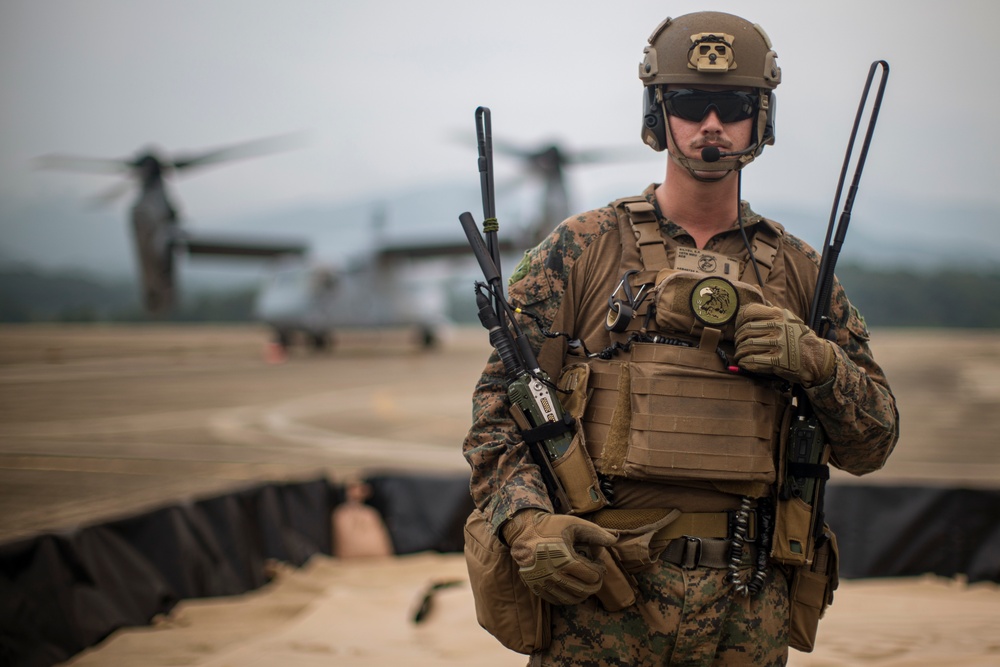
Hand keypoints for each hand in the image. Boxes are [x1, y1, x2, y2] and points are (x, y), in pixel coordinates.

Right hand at [502, 509, 616, 604]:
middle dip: (595, 585)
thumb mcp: (574, 525)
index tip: (599, 563)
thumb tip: (615, 540)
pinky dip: (568, 597)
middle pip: (583, 590)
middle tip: (597, 577)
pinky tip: (571, 587)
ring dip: (583, 593)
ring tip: (585, 583)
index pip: (592, 576)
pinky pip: (556, 600)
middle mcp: (553, 574)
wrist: (523, 532)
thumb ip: (595, 533)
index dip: (600, 570)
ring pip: (570, 599)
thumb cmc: (551, 526)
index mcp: (564, 559)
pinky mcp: (536, 586)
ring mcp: (543, 582)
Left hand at [734, 304, 835, 386]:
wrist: (815, 357)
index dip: (739, 321)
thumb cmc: (799, 337)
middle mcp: (777, 328)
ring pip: (747, 346)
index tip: (738, 328)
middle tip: (738, 343)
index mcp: (778, 315)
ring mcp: (777, 344)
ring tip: (739, 354)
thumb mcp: (789, 317)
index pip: (749, 313)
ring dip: (740, 351)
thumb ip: (771, 308)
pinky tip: (744, 362)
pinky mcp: (777, 361)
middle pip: (746, 331)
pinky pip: (753, 360)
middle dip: (738, 338)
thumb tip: (756, 289)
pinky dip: (745, 362)